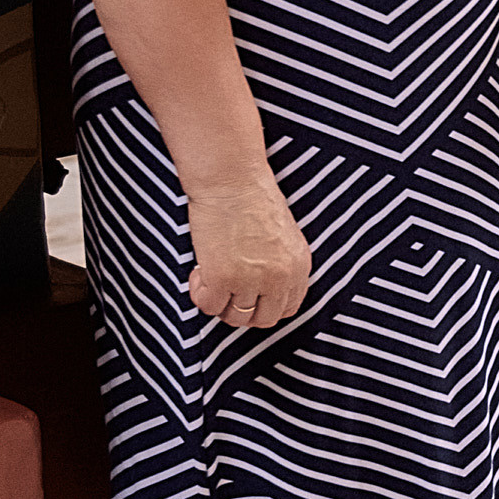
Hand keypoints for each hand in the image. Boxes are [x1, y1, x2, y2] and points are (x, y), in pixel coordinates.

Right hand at [186, 172, 310, 330]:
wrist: (231, 179)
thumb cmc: (252, 197)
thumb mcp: (282, 236)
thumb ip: (280, 265)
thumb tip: (261, 289)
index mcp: (299, 266)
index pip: (288, 308)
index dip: (265, 307)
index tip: (249, 297)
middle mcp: (279, 278)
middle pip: (263, 319)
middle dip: (242, 311)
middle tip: (226, 292)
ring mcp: (252, 281)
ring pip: (235, 317)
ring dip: (220, 302)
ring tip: (210, 277)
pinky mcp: (222, 278)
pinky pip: (209, 306)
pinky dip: (199, 294)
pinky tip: (199, 273)